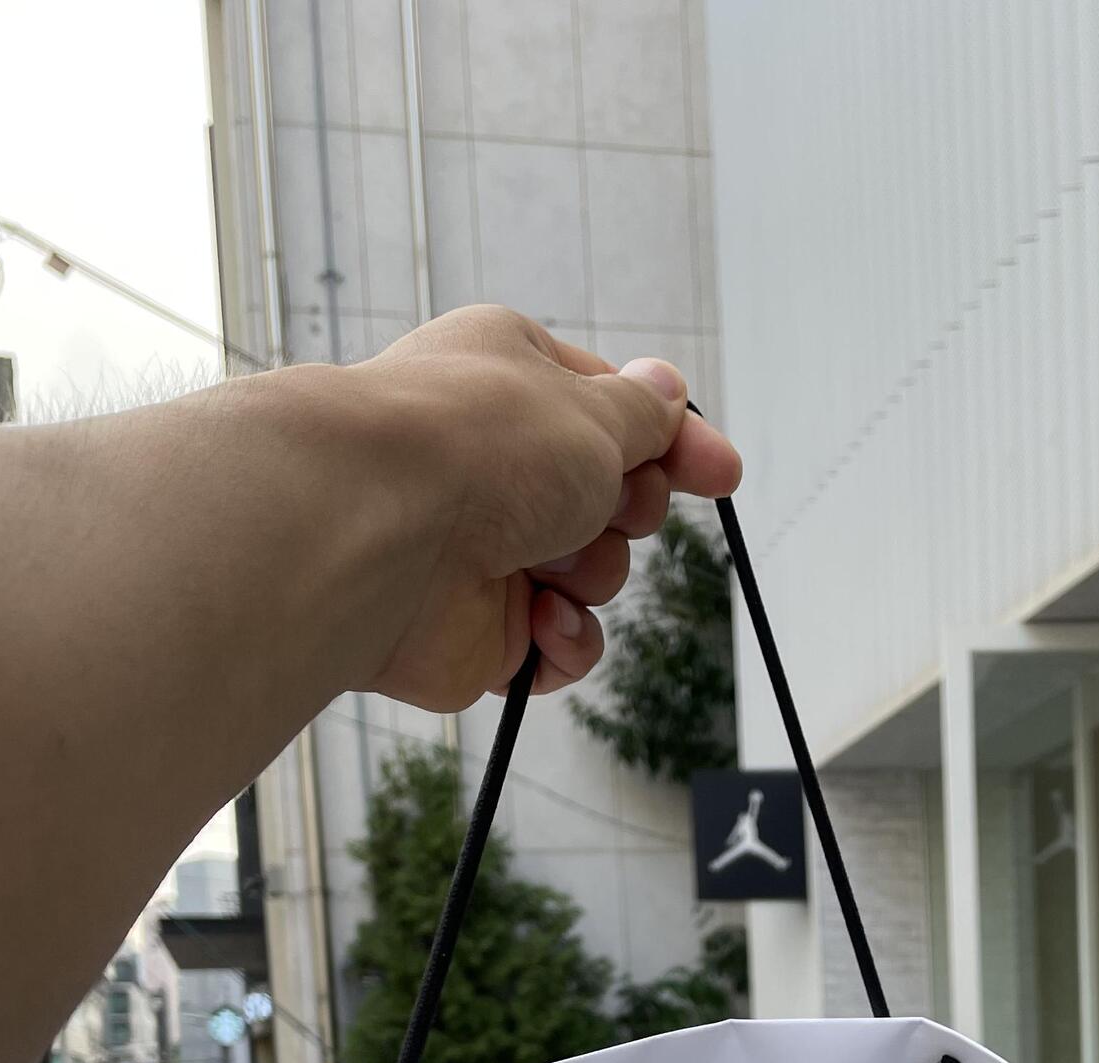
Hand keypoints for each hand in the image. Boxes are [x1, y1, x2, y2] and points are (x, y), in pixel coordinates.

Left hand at [336, 306, 740, 706]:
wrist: (376, 534)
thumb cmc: (478, 447)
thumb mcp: (592, 411)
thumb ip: (642, 414)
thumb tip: (666, 390)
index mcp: (513, 378)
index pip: (612, 410)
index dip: (671, 446)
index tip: (722, 475)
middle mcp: (496, 462)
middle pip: (611, 497)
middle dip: (626, 511)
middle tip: (606, 507)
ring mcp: (486, 549)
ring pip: (593, 573)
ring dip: (594, 572)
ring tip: (550, 563)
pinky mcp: (478, 630)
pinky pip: (558, 647)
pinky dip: (566, 641)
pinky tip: (545, 623)